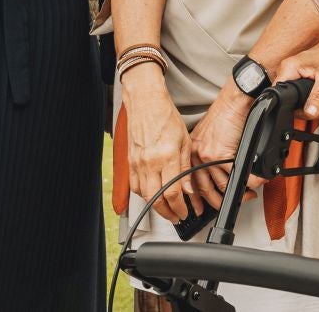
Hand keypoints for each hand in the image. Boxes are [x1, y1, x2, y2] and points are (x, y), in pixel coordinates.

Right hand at [122, 67, 198, 221]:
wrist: (145, 102)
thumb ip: (186, 167)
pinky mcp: (130, 161)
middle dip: (168, 213)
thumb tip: (189, 188)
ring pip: (144, 195)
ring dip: (156, 207)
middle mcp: (149, 162)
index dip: (179, 208)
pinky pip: (135, 185)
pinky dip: (144, 195)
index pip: (173, 193)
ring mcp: (137, 163)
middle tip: (177, 217)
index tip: (185, 212)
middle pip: (157, 199)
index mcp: (166, 157)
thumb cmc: (166, 117)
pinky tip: (152, 195)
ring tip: (166, 209)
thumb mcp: (185, 141)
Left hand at [190, 86, 263, 209]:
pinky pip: (237, 176)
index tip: (198, 209)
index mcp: (193, 151)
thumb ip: (210, 154)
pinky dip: (249, 182)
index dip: (195, 199)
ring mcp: (208, 156)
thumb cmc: (226, 114)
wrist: (235, 101)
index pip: (190, 182)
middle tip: (231, 204)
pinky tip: (255, 182)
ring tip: (248, 193)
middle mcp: (197, 154)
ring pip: (223, 185)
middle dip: (218, 202)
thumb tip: (218, 173)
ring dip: (239, 193)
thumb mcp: (210, 135)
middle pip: (205, 189)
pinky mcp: (222, 154)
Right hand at [274, 37, 318, 118]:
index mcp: (289, 69)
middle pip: (293, 104)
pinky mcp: (301, 82)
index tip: (313, 107)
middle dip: (315, 108)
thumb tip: (310, 113)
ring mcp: (294, 78)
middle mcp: (288, 74)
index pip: (282, 96)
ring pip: (303, 105)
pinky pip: (307, 99)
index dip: (297, 107)